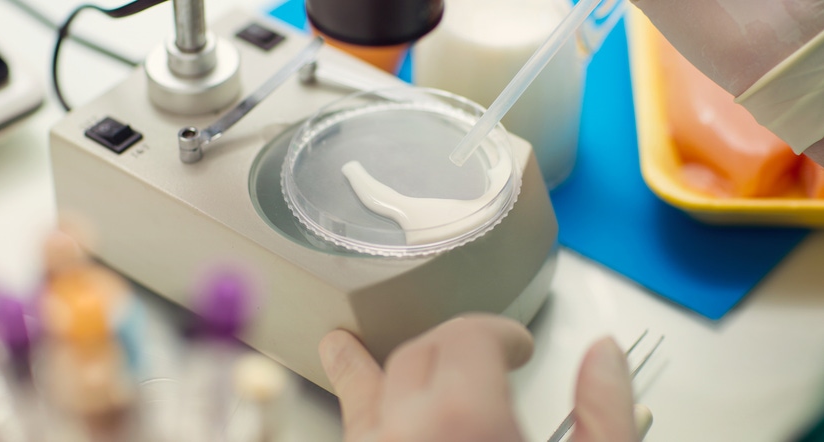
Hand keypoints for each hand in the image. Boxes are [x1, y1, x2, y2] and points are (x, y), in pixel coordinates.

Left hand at [319, 314, 638, 441]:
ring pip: (367, 388)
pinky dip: (344, 399)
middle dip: (455, 346)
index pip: (470, 336)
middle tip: (485, 358)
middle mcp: (408, 434)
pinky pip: (349, 427)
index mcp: (466, 422)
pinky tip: (337, 385)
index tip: (518, 347)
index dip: (500, 333)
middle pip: (421, 354)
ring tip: (346, 342)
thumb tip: (605, 355)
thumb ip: (606, 415)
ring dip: (370, 363)